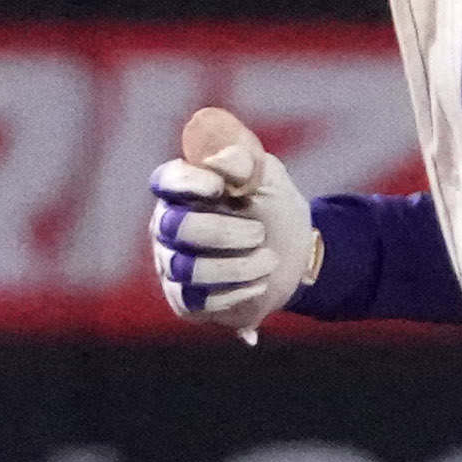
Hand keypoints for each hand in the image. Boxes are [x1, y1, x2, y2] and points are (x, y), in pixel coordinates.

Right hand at [146, 103, 317, 335]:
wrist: (296, 256)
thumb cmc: (272, 209)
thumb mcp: (268, 178)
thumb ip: (245, 162)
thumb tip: (219, 160)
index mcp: (184, 189)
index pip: (166, 180)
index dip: (189, 183)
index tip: (221, 187)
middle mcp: (169, 226)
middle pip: (175, 227)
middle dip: (223, 232)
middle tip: (259, 232)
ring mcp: (173, 264)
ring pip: (186, 268)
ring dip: (236, 266)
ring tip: (270, 260)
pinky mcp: (185, 301)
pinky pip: (197, 301)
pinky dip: (235, 292)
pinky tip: (259, 284)